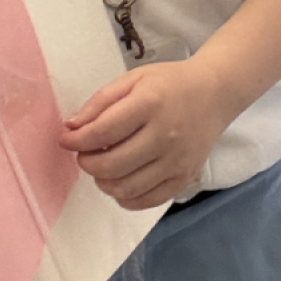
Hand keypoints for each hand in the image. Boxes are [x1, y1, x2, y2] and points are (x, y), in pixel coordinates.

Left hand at [60, 60, 232, 209]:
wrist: (214, 93)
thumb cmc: (169, 84)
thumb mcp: (132, 79)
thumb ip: (100, 102)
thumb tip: (71, 128)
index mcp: (150, 104)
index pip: (102, 132)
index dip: (76, 140)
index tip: (66, 140)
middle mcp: (165, 135)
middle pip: (111, 165)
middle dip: (87, 163)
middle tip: (84, 154)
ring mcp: (177, 160)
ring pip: (126, 188)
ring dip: (103, 181)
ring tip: (101, 167)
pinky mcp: (184, 178)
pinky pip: (147, 201)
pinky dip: (125, 197)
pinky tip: (120, 182)